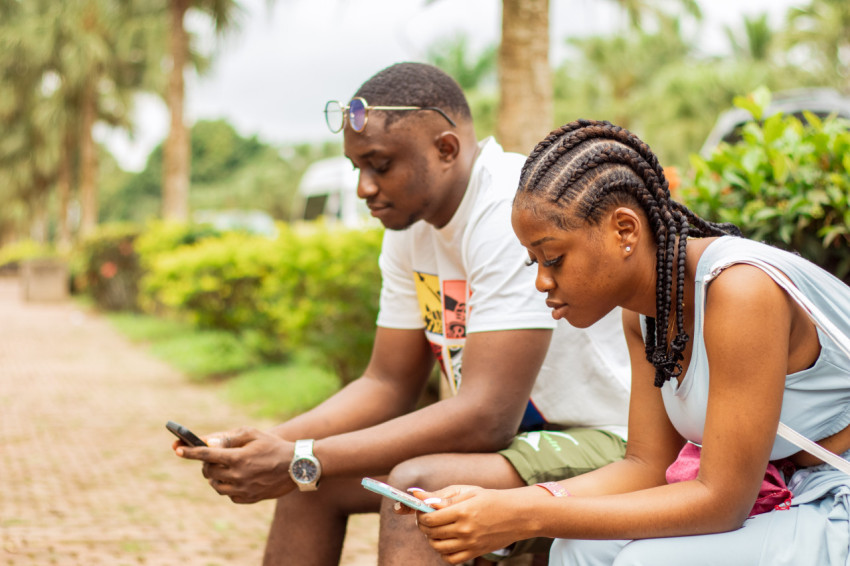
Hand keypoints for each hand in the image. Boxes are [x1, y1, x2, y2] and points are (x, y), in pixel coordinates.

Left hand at [175, 426, 295, 503]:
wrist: (296, 466)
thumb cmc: (273, 445)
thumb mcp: (253, 434)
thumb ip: (229, 437)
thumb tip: (208, 441)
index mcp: (238, 457)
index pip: (206, 454)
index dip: (189, 451)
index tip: (176, 448)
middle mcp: (238, 475)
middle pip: (208, 471)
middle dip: (206, 463)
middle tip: (213, 457)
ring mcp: (243, 489)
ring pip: (215, 485)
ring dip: (215, 476)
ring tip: (225, 467)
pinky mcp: (248, 499)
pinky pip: (228, 494)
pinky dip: (227, 486)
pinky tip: (237, 477)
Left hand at [414, 486, 526, 564]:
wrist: (518, 515)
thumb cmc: (491, 499)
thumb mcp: (468, 492)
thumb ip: (443, 496)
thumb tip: (418, 496)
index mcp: (462, 511)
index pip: (430, 518)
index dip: (420, 514)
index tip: (421, 509)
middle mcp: (465, 530)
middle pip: (431, 532)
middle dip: (423, 525)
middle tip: (426, 517)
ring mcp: (470, 544)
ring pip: (437, 547)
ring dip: (431, 538)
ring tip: (435, 529)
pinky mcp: (475, 553)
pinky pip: (451, 559)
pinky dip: (443, 552)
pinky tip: (445, 540)